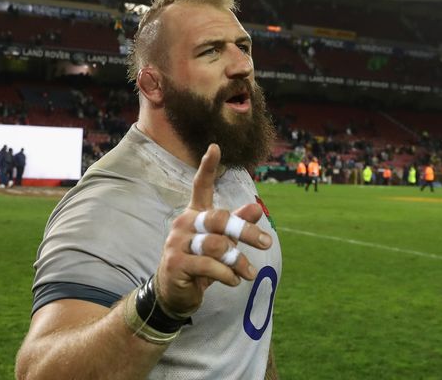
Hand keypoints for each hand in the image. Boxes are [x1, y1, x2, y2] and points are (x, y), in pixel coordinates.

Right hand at [154, 144, 272, 317]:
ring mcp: (177, 243)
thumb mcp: (221, 242)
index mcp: (195, 214)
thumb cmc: (200, 263)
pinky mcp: (176, 263)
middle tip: (267, 244)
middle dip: (246, 231)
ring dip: (238, 260)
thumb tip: (256, 207)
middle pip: (220, 219)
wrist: (174, 293)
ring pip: (217, 244)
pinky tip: (234, 281)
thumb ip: (237, 225)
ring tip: (250, 274)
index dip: (208, 167)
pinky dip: (227, 275)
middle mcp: (184, 223)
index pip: (201, 186)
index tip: (215, 147)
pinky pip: (209, 265)